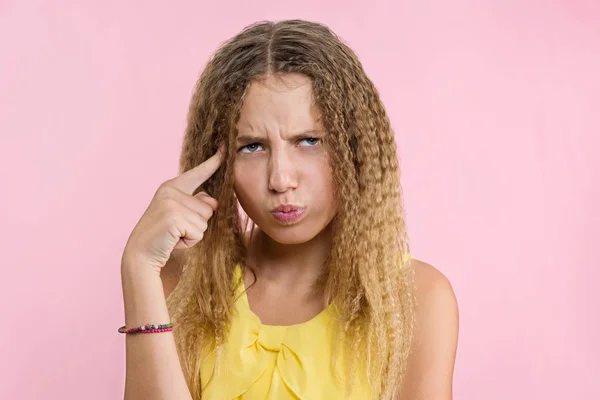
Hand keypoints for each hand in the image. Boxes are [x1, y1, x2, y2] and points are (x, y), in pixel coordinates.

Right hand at [122, 145, 224, 272]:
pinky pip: (199, 232)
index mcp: (172, 187)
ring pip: (205, 221)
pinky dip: (190, 241)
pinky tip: (174, 240)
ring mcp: (171, 203)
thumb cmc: (163, 236)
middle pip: (209, 207)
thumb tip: (212, 202)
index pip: (198, 173)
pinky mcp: (174, 217)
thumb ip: (196, 205)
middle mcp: (171, 191)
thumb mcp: (179, 215)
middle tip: (176, 230)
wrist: (141, 254)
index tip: (225, 147)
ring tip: (174, 235)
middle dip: (198, 223)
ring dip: (194, 234)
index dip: (214, 162)